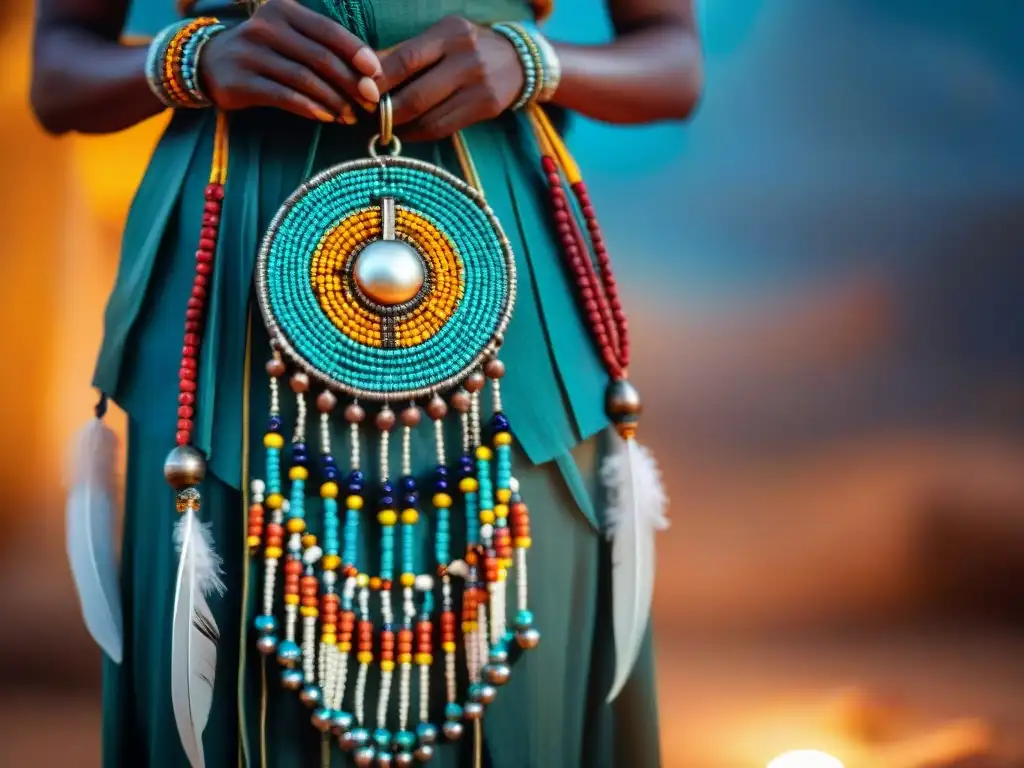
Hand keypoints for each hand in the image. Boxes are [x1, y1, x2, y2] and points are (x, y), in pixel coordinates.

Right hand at [198, 0, 382, 122]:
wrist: (211, 64)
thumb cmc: (265, 52)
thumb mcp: (290, 36)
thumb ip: (322, 46)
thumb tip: (368, 73)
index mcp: (284, 10)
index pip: (328, 31)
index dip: (356, 53)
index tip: (377, 74)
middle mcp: (265, 26)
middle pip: (320, 57)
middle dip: (350, 82)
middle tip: (370, 102)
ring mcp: (251, 53)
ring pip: (305, 79)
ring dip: (334, 100)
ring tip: (351, 116)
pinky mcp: (242, 81)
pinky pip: (285, 97)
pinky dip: (311, 109)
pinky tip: (328, 118)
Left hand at [375, 16, 523, 140]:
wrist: (518, 61)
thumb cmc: (468, 46)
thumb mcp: (441, 37)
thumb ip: (406, 52)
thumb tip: (366, 75)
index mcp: (449, 34)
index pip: (406, 59)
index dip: (379, 81)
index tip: (360, 92)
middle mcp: (466, 59)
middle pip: (416, 96)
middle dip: (387, 111)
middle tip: (369, 116)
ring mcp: (478, 86)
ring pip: (428, 118)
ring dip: (400, 127)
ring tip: (383, 125)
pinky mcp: (485, 108)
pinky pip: (443, 128)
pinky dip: (418, 133)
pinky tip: (406, 131)